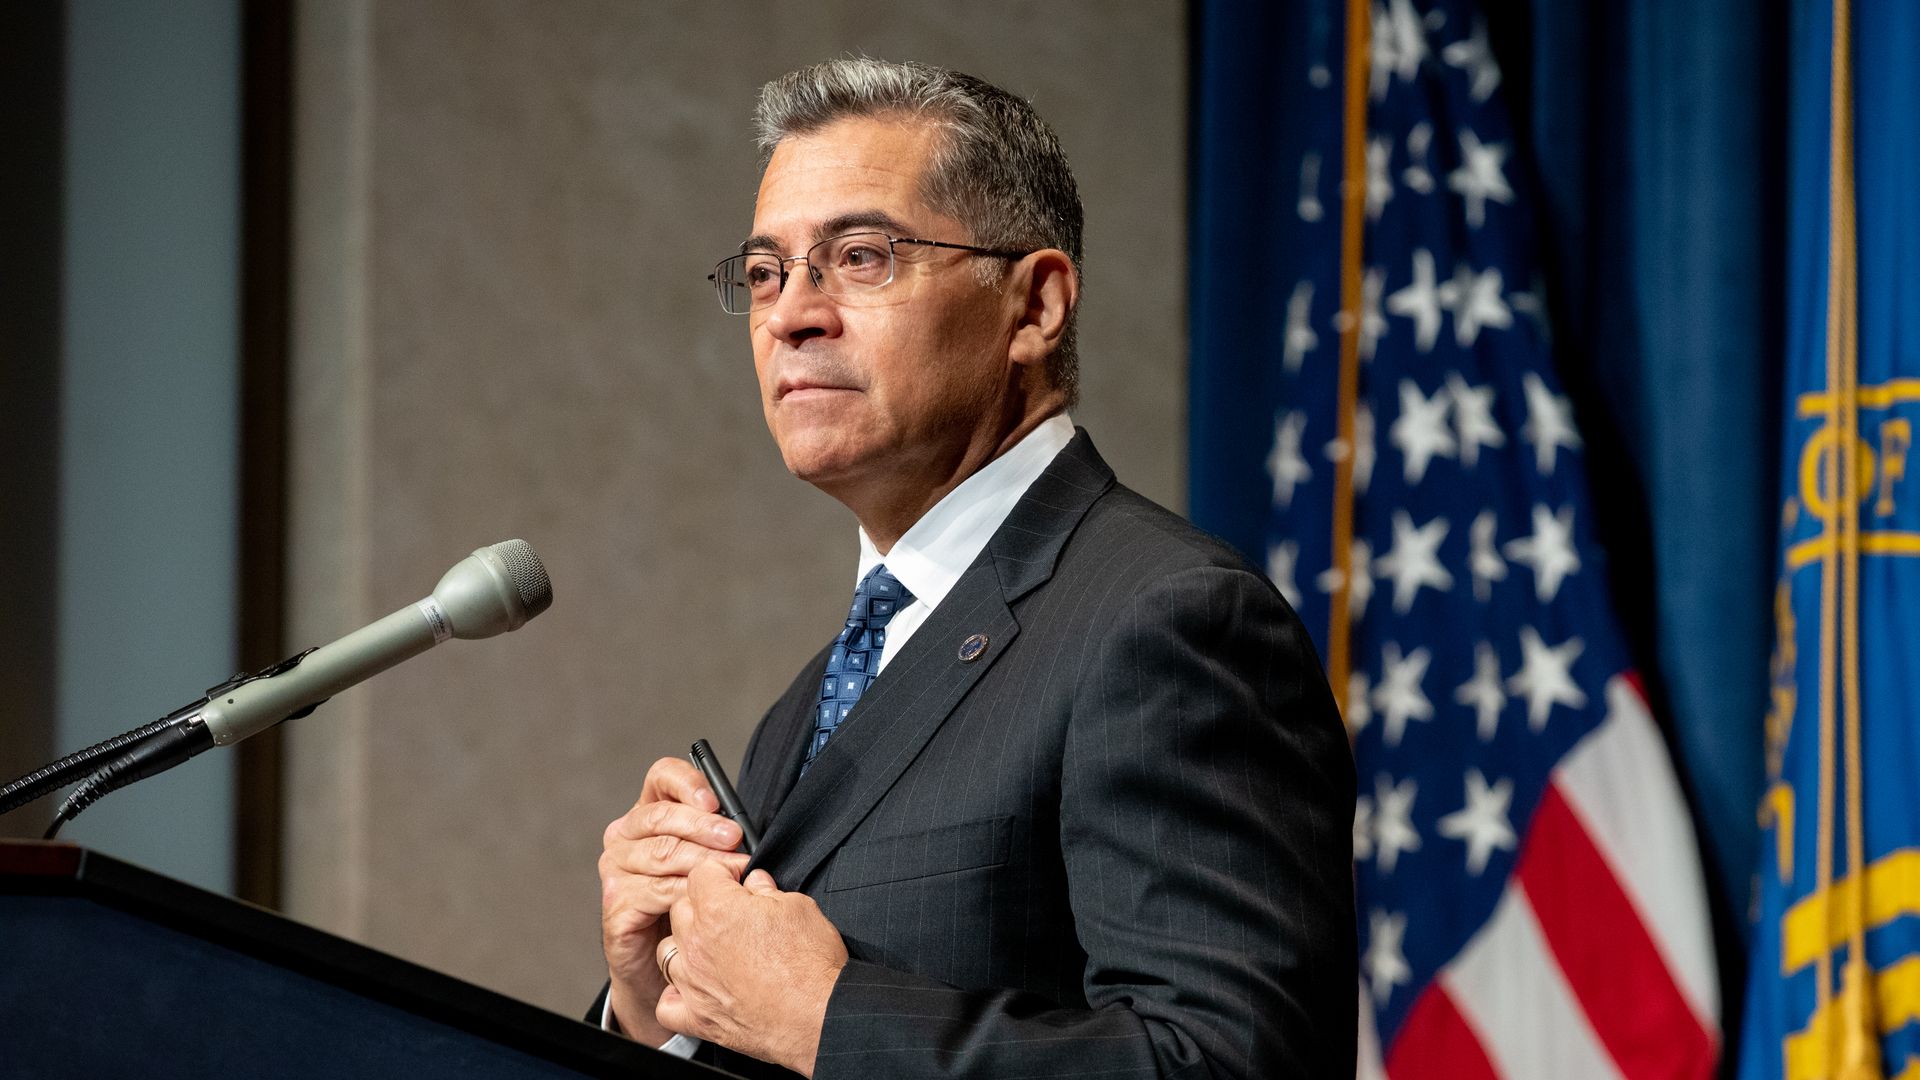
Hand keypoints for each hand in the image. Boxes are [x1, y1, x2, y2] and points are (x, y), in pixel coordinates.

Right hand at [600, 756, 750, 1042]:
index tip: (714, 800)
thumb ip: (718, 838)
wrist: (661, 961)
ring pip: (662, 854)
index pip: (661, 777)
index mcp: (647, 814)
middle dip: (703, 826)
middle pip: (662, 816)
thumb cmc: (689, 904)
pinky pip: (656, 891)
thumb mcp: (706, 863)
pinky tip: (706, 901)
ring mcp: (615, 868)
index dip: (687, 782)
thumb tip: (746, 826)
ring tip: (734, 872)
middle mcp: (624, 836)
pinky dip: (686, 894)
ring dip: (703, 862)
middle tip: (735, 838)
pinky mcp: (615, 902)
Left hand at [655, 862, 847, 1076]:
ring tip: (714, 950)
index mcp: (720, 910)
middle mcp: (698, 945)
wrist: (820, 1015)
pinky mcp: (699, 1018)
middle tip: (732, 914)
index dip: (722, 873)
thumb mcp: (798, 908)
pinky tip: (697, 989)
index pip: (701, 873)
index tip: (736, 880)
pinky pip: (666, 1005)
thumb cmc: (813, 965)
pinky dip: (676, 996)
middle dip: (703, 905)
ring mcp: (694, 983)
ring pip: (668, 952)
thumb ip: (768, 891)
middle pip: (680, 909)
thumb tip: (756, 884)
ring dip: (687, 946)